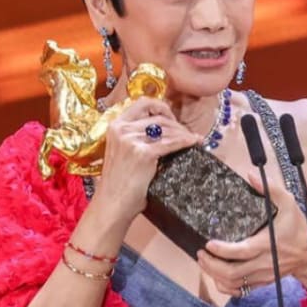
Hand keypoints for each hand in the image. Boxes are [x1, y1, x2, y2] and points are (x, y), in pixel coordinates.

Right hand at [92, 97, 200, 222]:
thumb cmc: (120, 182)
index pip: (143, 103)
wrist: (112, 204)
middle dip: (177, 124)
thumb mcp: (122, 151)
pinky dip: (186, 141)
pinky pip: (171, 143)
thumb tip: (166, 129)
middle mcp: (122, 128)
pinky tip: (194, 142)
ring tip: (193, 140)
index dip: (161, 107)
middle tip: (187, 134)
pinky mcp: (143, 154)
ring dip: (184, 133)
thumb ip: (137, 137)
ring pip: (167, 129)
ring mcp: (131, 140)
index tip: (171, 118)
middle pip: (159, 117)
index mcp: (115, 125)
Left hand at [196, 172, 306, 295]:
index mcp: (269, 244)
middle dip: (212, 265)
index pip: (243, 252)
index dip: (223, 250)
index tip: (209, 243)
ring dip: (214, 274)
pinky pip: (240, 290)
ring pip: (233, 283)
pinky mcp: (262, 282)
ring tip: (204, 261)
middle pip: (233, 272)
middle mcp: (265, 263)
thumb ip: (271, 189)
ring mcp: (263, 275)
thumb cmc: (298, 228)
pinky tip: (217, 276)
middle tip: (200, 253)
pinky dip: (225, 286)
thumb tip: (250, 175)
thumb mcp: (289, 204)